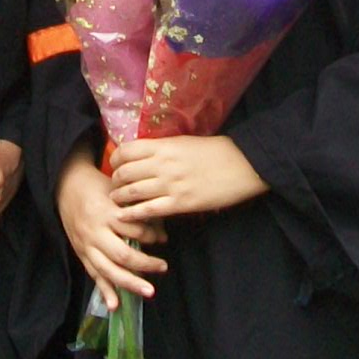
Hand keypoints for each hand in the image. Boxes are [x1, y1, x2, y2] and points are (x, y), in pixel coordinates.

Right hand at [57, 149, 168, 309]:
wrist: (65, 185)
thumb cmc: (97, 186)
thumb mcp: (119, 191)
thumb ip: (138, 211)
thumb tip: (162, 235)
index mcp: (106, 212)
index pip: (133, 229)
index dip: (151, 235)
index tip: (162, 238)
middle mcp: (95, 232)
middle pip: (123, 255)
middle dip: (145, 264)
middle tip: (163, 267)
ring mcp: (86, 245)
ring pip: (109, 270)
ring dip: (130, 283)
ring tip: (149, 291)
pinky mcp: (81, 254)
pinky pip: (93, 275)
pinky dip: (104, 292)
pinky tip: (115, 306)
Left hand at [107, 136, 266, 220]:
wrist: (243, 164)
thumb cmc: (215, 151)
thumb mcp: (184, 142)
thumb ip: (162, 149)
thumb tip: (142, 155)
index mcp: (164, 146)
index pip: (126, 150)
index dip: (115, 159)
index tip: (115, 165)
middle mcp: (163, 164)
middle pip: (124, 172)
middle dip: (115, 181)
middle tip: (115, 186)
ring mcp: (171, 184)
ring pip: (132, 192)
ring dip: (120, 197)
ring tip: (117, 200)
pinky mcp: (181, 203)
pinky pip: (149, 210)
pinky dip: (133, 214)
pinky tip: (124, 216)